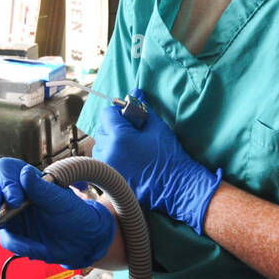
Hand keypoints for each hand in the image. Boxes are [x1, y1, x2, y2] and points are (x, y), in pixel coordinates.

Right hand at [0, 156, 114, 268]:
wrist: (84, 243)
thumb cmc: (77, 216)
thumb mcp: (62, 201)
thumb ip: (42, 188)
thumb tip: (25, 174)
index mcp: (29, 181)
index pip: (6, 170)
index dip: (5, 180)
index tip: (14, 196)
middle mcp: (18, 196)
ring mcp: (14, 216)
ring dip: (5, 229)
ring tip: (29, 240)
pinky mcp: (15, 235)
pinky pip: (7, 240)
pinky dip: (21, 246)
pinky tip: (38, 248)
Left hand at [92, 87, 221, 234]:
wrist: (177, 187)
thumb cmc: (170, 156)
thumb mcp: (157, 128)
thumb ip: (142, 109)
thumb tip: (135, 92)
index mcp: (118, 137)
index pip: (106, 113)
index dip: (118, 112)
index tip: (129, 116)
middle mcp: (108, 151)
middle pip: (102, 128)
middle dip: (114, 126)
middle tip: (133, 131)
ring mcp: (107, 166)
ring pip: (100, 145)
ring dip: (110, 141)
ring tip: (130, 146)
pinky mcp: (110, 177)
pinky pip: (102, 160)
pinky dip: (111, 155)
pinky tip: (128, 158)